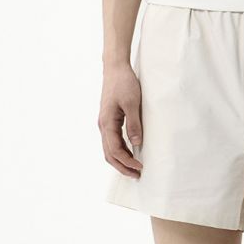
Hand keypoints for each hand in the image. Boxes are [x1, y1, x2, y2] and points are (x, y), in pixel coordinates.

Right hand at [99, 62, 143, 176]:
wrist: (115, 68)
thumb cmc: (123, 83)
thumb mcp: (132, 103)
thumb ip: (134, 124)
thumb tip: (136, 143)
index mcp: (107, 123)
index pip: (115, 150)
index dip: (127, 161)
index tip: (140, 167)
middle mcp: (103, 125)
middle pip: (109, 154)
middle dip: (122, 166)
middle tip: (137, 175)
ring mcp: (105, 123)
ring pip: (109, 149)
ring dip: (121, 160)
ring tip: (134, 168)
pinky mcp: (109, 120)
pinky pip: (112, 141)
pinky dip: (120, 150)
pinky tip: (130, 152)